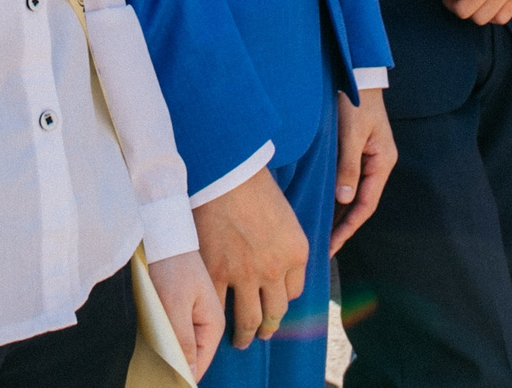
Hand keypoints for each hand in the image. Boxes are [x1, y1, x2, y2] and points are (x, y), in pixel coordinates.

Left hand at [145, 250, 223, 379]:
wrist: (165, 235)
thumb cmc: (172, 267)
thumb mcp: (175, 306)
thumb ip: (183, 341)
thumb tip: (188, 375)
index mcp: (214, 325)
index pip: (199, 365)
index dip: (181, 377)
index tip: (160, 381)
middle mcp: (208, 325)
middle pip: (191, 359)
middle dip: (172, 366)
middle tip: (149, 371)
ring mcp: (196, 318)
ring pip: (180, 348)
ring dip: (165, 352)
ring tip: (146, 357)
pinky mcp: (182, 312)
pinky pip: (173, 335)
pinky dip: (161, 339)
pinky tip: (148, 339)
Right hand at [193, 167, 309, 350]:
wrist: (225, 171)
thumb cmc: (254, 183)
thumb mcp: (285, 216)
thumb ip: (286, 243)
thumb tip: (282, 260)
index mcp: (297, 253)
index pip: (295, 291)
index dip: (283, 299)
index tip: (275, 304)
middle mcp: (276, 269)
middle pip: (276, 312)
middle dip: (269, 327)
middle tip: (261, 333)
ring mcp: (246, 275)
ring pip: (250, 320)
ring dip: (246, 334)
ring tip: (241, 340)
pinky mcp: (218, 273)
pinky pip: (220, 308)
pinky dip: (218, 319)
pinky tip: (214, 322)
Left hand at [331, 90, 397, 254]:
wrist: (357, 74)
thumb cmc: (355, 101)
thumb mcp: (351, 134)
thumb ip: (348, 166)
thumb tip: (344, 200)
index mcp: (382, 162)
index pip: (366, 204)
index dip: (349, 228)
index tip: (332, 245)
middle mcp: (378, 164)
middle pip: (360, 203)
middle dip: (343, 227)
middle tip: (323, 249)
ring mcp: (368, 158)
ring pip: (352, 194)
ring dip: (339, 214)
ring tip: (321, 234)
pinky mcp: (356, 151)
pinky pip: (347, 180)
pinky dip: (336, 196)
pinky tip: (322, 206)